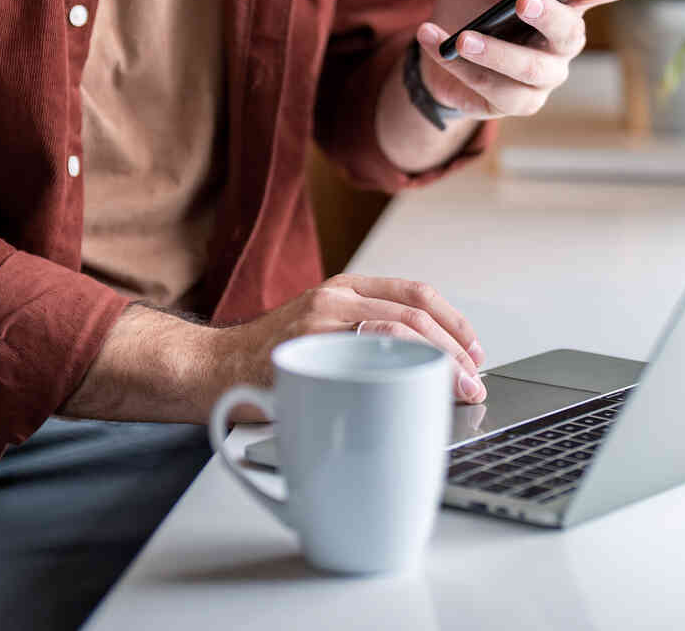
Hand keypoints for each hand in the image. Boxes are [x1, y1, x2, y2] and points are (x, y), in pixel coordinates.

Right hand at [222, 273, 487, 410]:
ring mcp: (320, 323)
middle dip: (453, 351)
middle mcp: (336, 298)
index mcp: (345, 289)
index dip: (454, 321)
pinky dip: (396, 377)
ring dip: (436, 364)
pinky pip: (363, 359)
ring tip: (454, 391)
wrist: (209, 369)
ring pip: (397, 333)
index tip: (475, 350)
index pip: (415, 292)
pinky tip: (412, 395)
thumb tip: (426, 368)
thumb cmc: (269, 360)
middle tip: (472, 382)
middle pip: (414, 315)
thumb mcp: (322, 332)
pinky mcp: (306, 352)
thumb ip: (362, 337)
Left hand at [414, 0, 642, 119]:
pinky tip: (436, 44)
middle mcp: (563, 41)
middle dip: (549, 17)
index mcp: (567, 0)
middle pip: (570, 34)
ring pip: (530, 70)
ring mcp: (544, 75)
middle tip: (523, 0)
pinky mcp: (518, 102)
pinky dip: (462, 67)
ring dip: (495, 53)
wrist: (437, 43)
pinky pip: (495, 90)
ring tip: (462, 37)